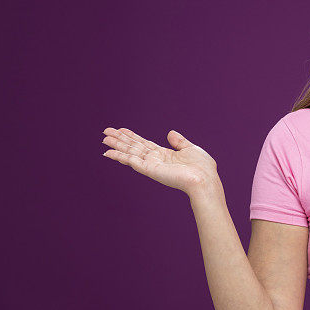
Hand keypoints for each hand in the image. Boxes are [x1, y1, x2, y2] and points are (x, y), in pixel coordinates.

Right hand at [102, 128, 219, 195]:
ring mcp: (152, 165)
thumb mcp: (190, 148)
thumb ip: (179, 141)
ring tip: (104, 139)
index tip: (120, 130)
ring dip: (117, 146)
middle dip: (120, 139)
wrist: (205, 179)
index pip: (144, 143)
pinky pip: (132, 161)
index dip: (132, 136)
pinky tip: (109, 153)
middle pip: (134, 147)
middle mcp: (156, 160)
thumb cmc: (202, 167)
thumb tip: (170, 133)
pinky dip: (119, 156)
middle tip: (105, 132)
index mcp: (165, 154)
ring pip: (130, 152)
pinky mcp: (150, 169)